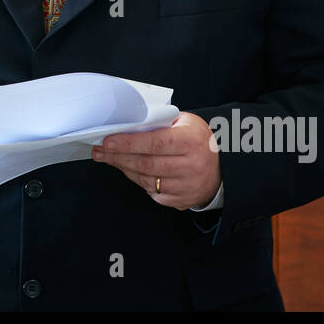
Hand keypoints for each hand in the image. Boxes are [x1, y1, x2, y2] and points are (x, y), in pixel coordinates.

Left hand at [91, 112, 221, 210]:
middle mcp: (191, 165)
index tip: (108, 141)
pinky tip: (128, 171)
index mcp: (191, 141)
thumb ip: (160, 123)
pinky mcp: (182, 200)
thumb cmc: (198, 140)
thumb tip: (127, 125)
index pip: (154, 143)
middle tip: (100, 150)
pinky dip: (137, 181)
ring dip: (124, 169)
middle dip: (118, 157)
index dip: (128, 143)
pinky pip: (152, 193)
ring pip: (146, 180)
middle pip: (146, 164)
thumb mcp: (185, 123)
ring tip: (109, 159)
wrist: (223, 166)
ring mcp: (187, 186)